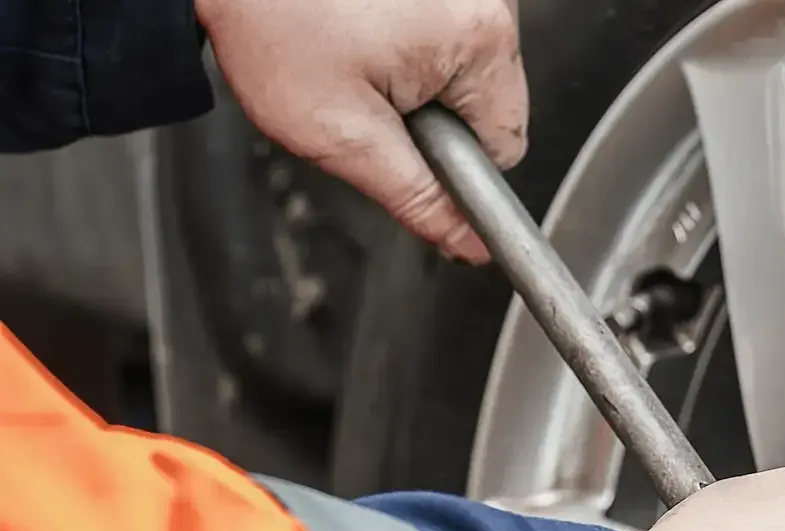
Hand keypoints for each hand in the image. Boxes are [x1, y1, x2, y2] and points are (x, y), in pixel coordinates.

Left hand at [196, 0, 526, 263]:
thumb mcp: (343, 136)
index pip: (505, 145)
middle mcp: (490, 0)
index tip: (406, 147)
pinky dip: (413, 40)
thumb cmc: (271, 23)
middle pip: (491, 102)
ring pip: (468, 68)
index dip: (454, 164)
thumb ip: (416, 198)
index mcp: (478, 41)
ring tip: (358, 55)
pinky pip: (450, 30)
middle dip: (435, 115)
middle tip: (368, 95)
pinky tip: (364, 27)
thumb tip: (468, 244)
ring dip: (422, 78)